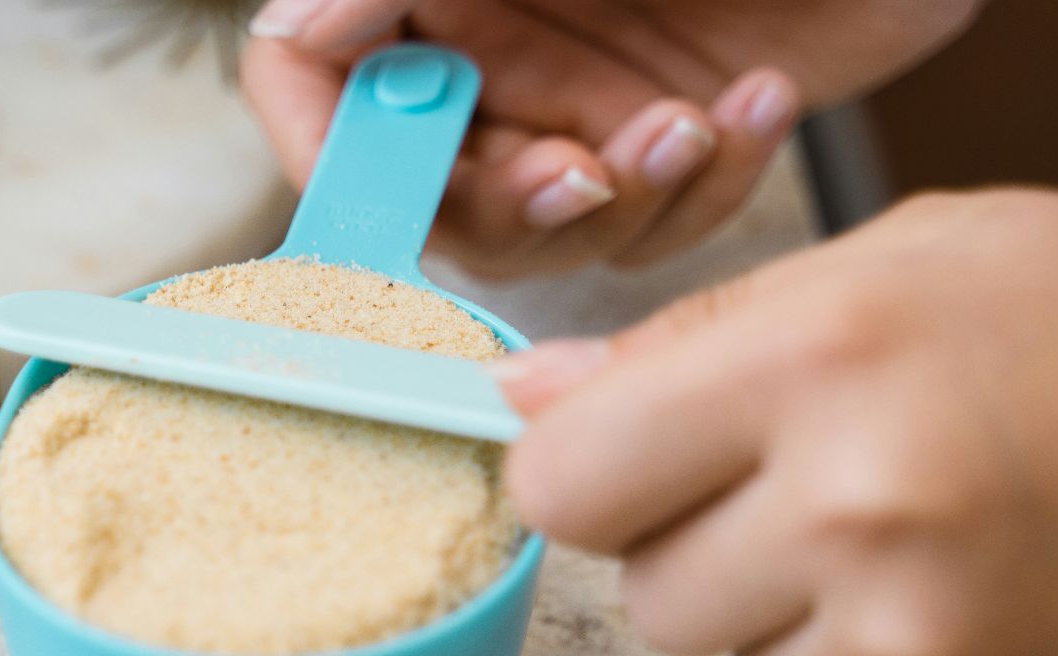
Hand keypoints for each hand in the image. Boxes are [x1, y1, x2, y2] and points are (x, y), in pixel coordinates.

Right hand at [241, 0, 979, 276]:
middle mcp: (493, 48)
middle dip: (513, 201)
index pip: (311, 86)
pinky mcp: (678, 136)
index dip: (328, 149)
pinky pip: (663, 222)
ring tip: (695, 124)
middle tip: (584, 172)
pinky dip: (716, 184)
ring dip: (627, 200)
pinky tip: (760, 103)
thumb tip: (297, 23)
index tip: (388, 182)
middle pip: (433, 192)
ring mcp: (584, 98)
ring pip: (550, 230)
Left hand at [497, 190, 1057, 655]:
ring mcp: (916, 650)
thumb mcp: (915, 256)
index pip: (563, 480)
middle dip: (705, 545)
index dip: (583, 474)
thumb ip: (701, 333)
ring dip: (806, 616)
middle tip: (829, 485)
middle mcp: (856, 513)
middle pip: (644, 594)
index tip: (621, 463)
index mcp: (820, 361)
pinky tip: (998, 603)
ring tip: (941, 538)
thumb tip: (534, 395)